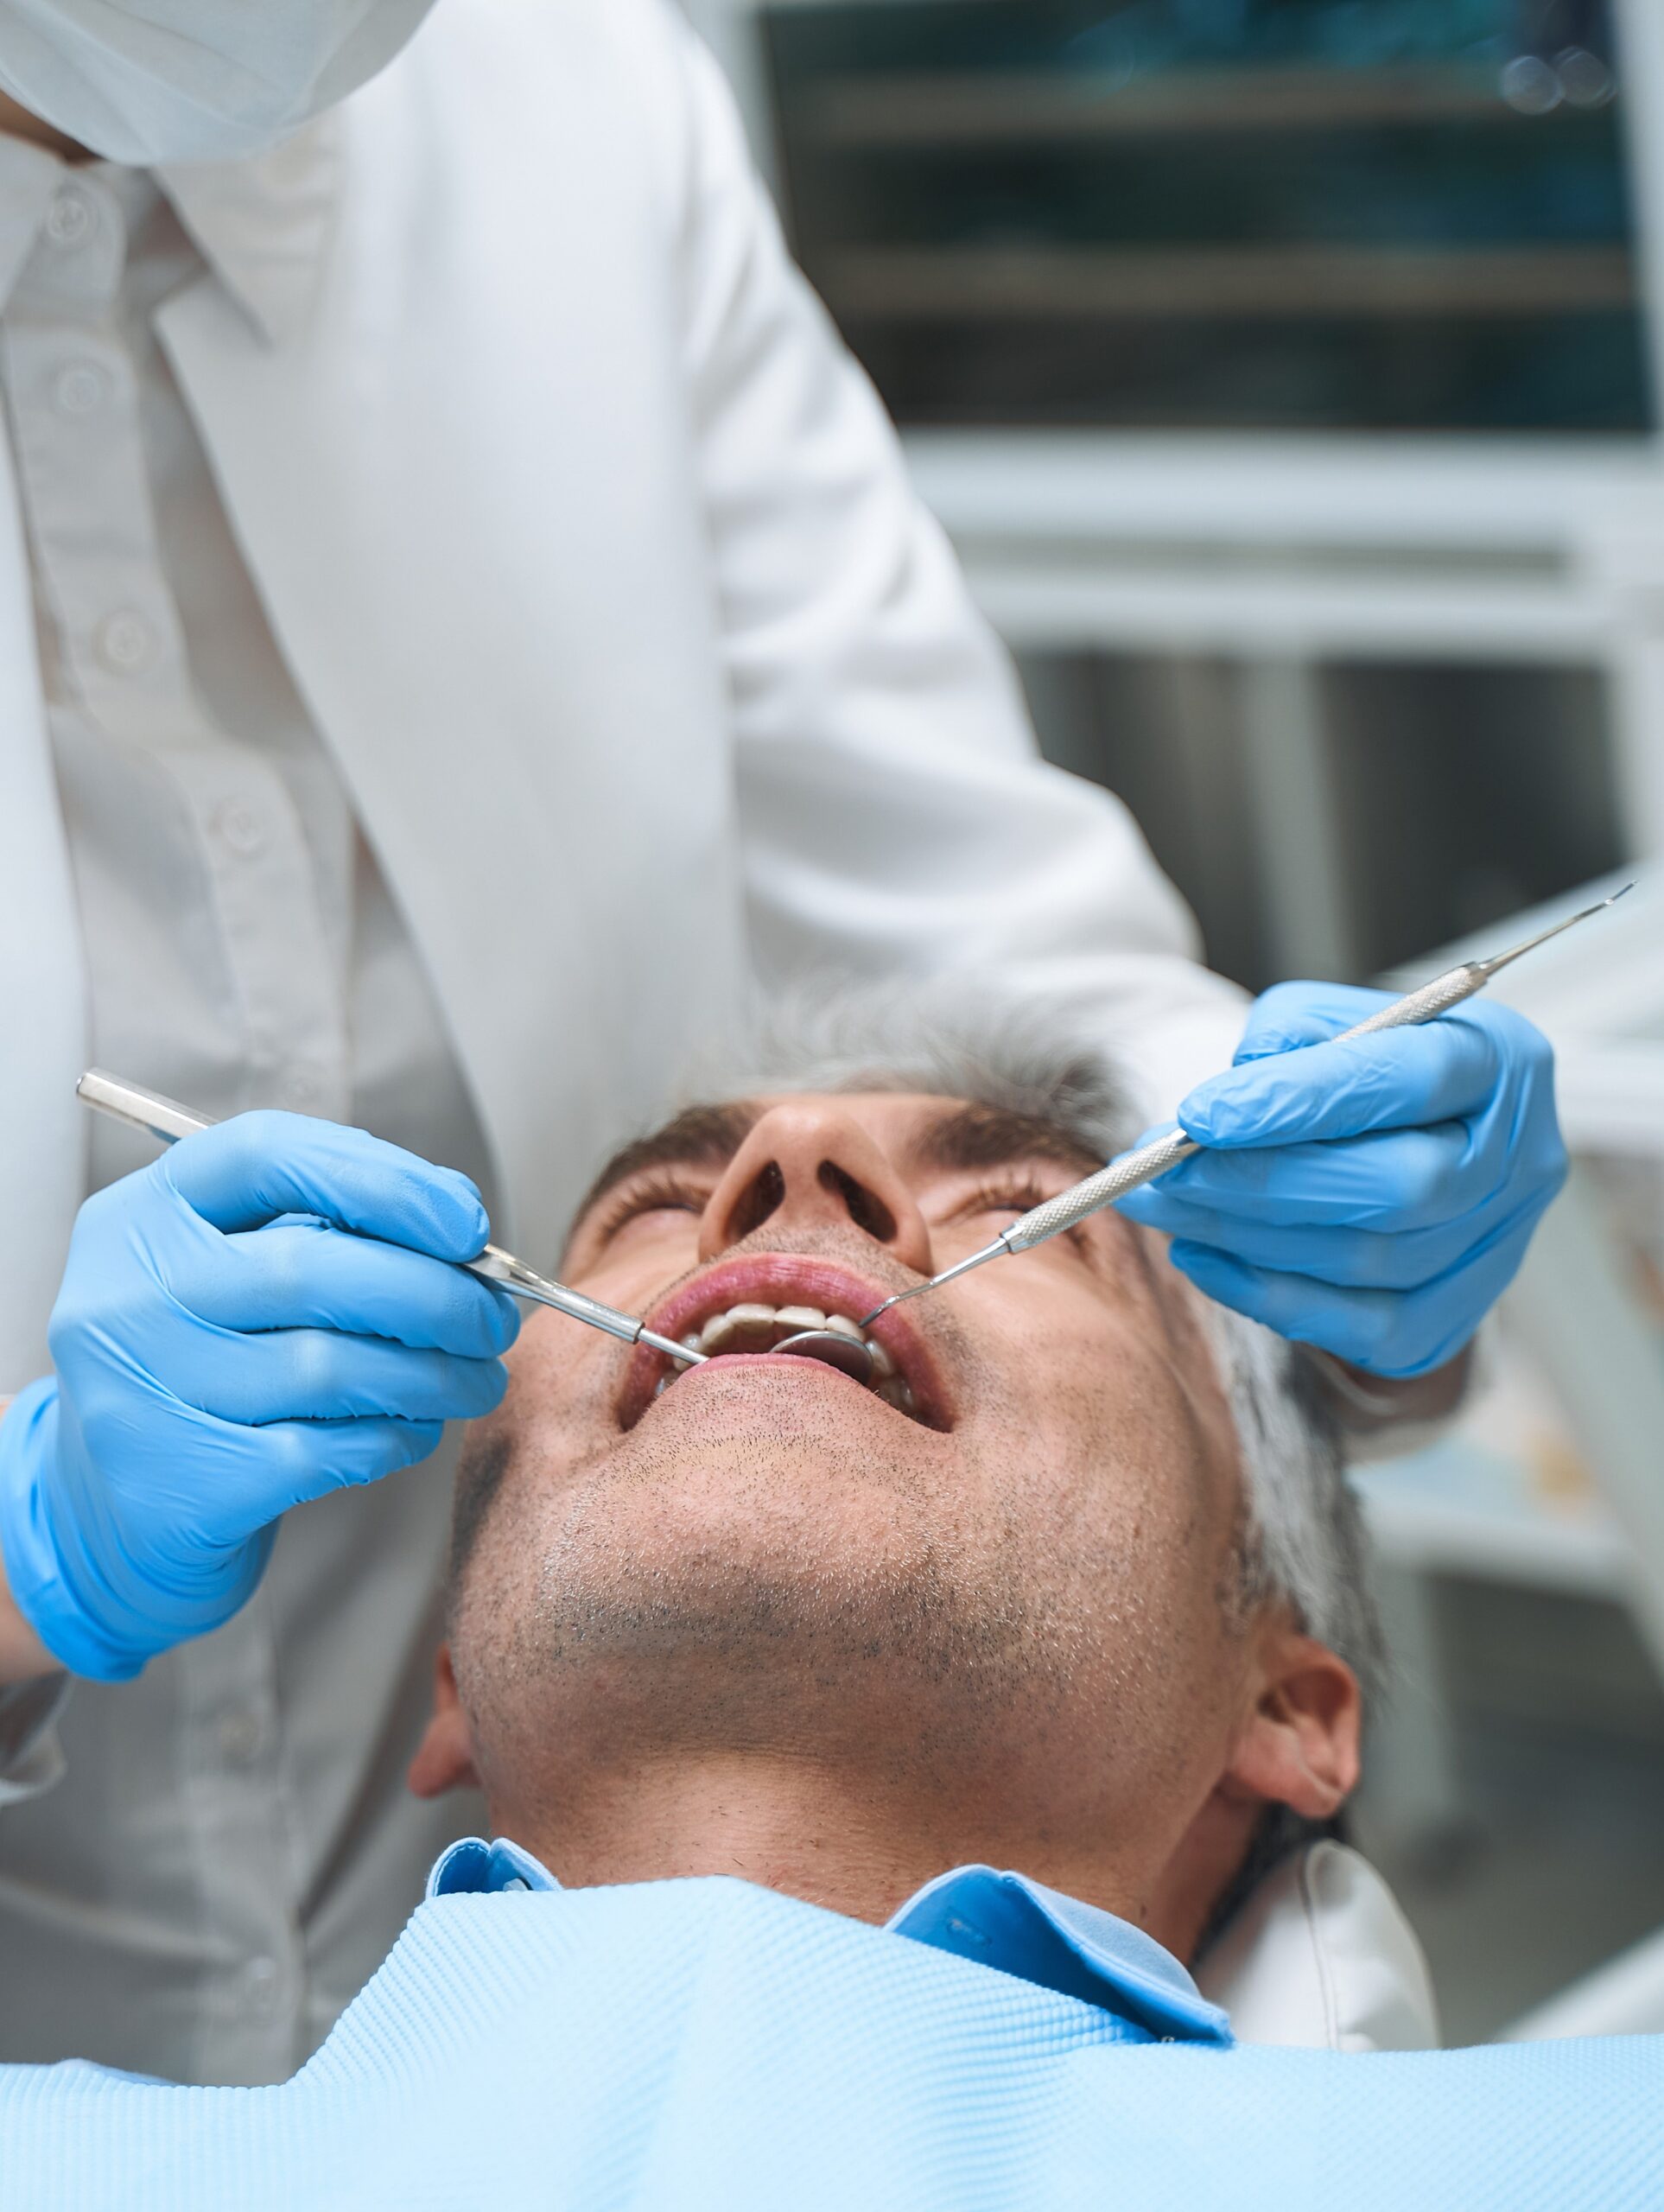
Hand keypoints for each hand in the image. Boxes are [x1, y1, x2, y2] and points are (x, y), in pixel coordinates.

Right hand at [0, 1114, 518, 1680]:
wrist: (102, 1510)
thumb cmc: (202, 1365)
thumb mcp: (230, 1273)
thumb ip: (325, 1231)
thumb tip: (462, 1231)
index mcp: (143, 1214)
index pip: (267, 1154)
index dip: (383, 1179)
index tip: (467, 1223)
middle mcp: (127, 1293)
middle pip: (311, 1266)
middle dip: (434, 1293)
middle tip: (495, 1319)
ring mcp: (143, 1391)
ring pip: (330, 1365)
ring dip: (433, 1374)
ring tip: (477, 1380)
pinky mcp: (180, 1482)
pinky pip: (324, 1448)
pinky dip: (393, 1436)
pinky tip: (415, 1428)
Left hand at [1115, 982, 1565, 1377]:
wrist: (1408, 1128)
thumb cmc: (1361, 1064)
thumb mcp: (1327, 1019)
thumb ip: (1282, 1042)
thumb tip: (1219, 1111)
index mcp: (1495, 1059)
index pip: (1407, 1081)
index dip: (1298, 1102)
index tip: (1198, 1117)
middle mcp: (1517, 1156)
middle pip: (1400, 1189)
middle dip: (1264, 1183)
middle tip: (1167, 1172)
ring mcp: (1498, 1242)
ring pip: (1372, 1262)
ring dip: (1247, 1238)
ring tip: (1166, 1206)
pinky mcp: (1460, 1311)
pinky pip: (1368, 1331)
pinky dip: (1273, 1298)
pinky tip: (1205, 1259)